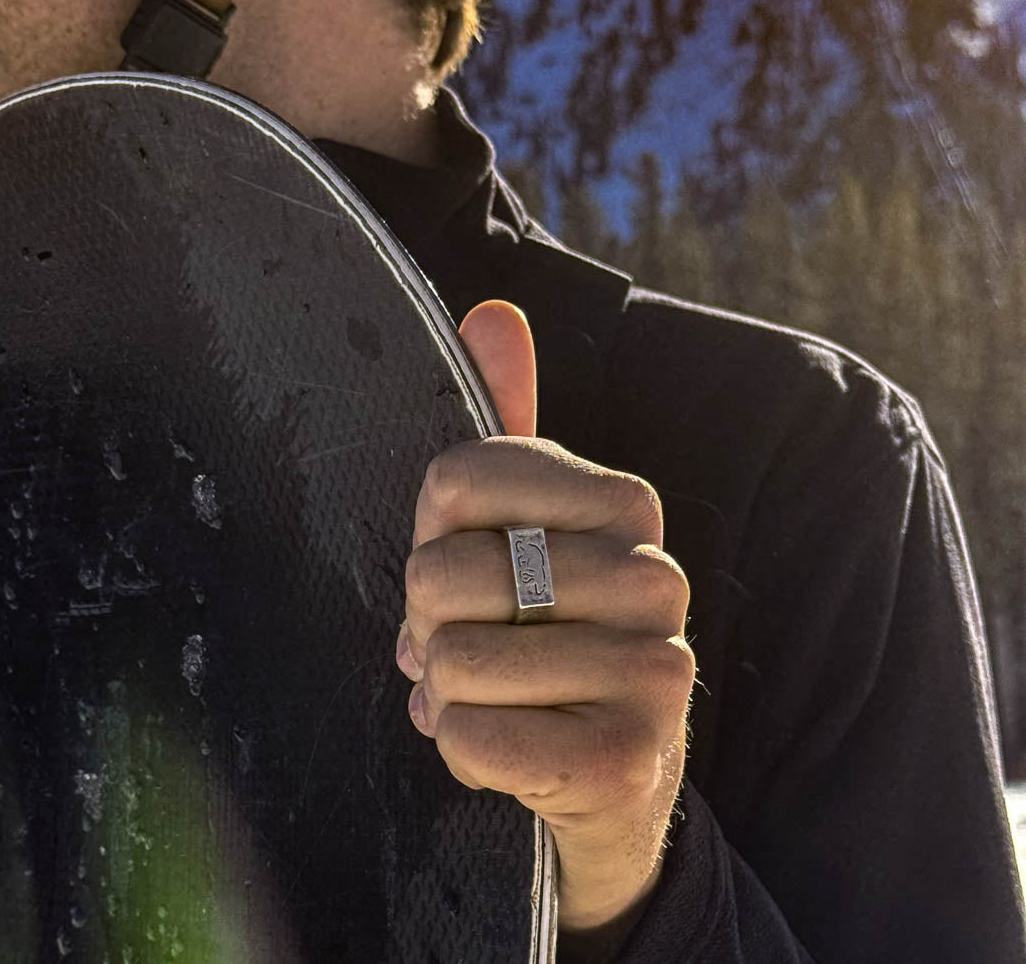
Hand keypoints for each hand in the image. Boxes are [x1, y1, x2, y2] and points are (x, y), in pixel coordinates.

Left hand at [397, 301, 693, 931]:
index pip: (454, 478)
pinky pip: (473, 736)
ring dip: (443, 691)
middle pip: (442, 572)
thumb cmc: (543, 631)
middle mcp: (657, 579)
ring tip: (490, 698)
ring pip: (453, 659)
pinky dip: (458, 747)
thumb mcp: (521, 527)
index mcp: (627, 504)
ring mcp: (656, 673)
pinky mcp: (630, 761)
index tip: (465, 565)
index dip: (429, 534)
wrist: (606, 773)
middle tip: (470, 647)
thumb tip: (493, 311)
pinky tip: (506, 747)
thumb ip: (508, 421)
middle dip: (428, 623)